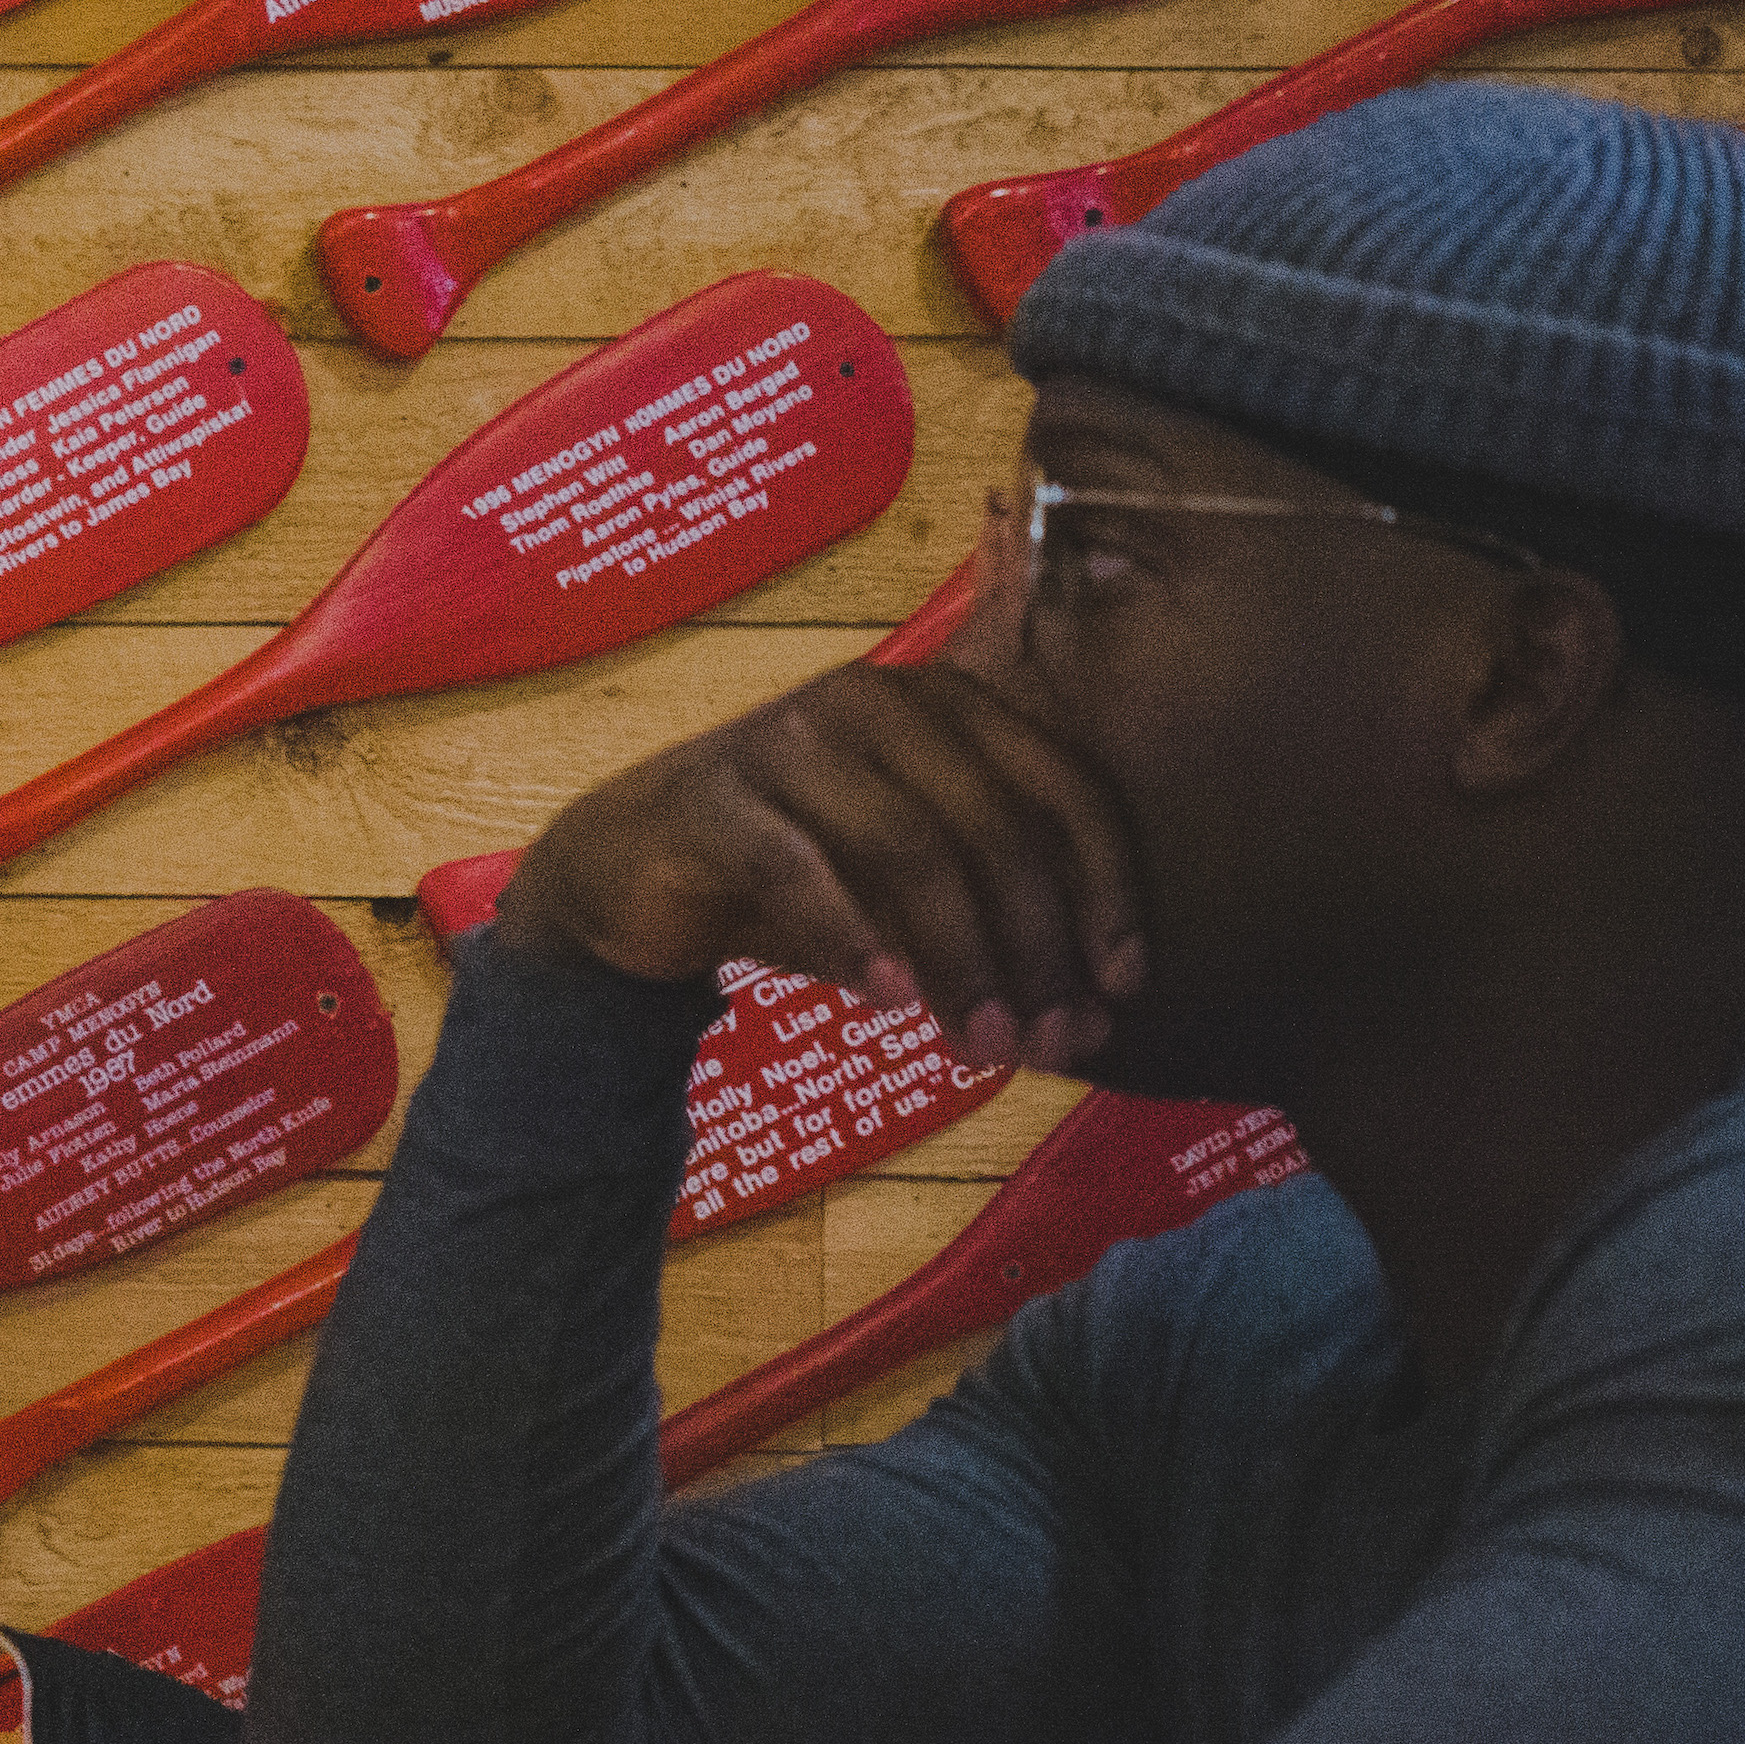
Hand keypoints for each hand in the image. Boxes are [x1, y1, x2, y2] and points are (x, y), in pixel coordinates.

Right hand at [495, 614, 1146, 1071]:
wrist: (625, 872)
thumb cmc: (794, 883)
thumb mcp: (908, 900)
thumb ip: (991, 936)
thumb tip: (1088, 1026)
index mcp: (947, 703)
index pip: (1063, 787)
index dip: (1105, 891)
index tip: (1119, 988)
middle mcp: (876, 698)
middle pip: (994, 824)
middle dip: (1033, 946)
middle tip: (1043, 1043)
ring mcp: (789, 736)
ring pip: (911, 847)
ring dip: (960, 956)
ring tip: (979, 1044)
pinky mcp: (714, 792)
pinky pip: (801, 865)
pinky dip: (855, 936)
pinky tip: (888, 1000)